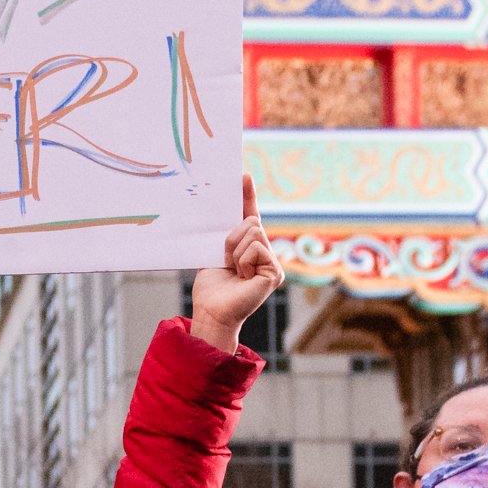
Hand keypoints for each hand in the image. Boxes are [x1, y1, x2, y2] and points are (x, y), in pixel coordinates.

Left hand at [186, 178, 277, 352]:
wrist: (212, 311)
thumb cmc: (211, 287)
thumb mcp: (215, 253)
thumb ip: (225, 235)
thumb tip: (221, 210)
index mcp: (250, 247)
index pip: (250, 216)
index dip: (247, 196)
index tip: (243, 176)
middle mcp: (265, 253)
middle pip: (251, 222)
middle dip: (232, 238)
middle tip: (227, 261)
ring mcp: (273, 263)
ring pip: (253, 232)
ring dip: (236, 251)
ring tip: (234, 271)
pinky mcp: (275, 272)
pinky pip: (256, 248)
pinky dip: (243, 261)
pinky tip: (243, 277)